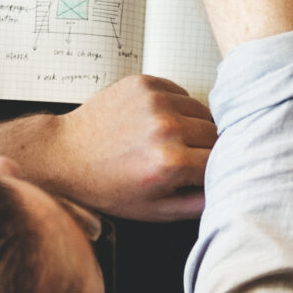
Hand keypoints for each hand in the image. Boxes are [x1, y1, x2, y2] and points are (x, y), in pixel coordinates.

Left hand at [22, 75, 215, 222]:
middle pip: (215, 133)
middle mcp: (165, 128)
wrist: (65, 155)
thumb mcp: (154, 210)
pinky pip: (180, 92)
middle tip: (188, 158)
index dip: (217, 169)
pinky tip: (158, 121)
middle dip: (207, 148)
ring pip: (201, 110)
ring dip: (194, 125)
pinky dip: (177, 106)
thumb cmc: (106, 186)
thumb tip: (227, 192)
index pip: (221, 160)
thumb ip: (197, 204)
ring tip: (172, 140)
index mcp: (171, 163)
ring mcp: (154, 101)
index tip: (209, 172)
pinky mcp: (143, 83)